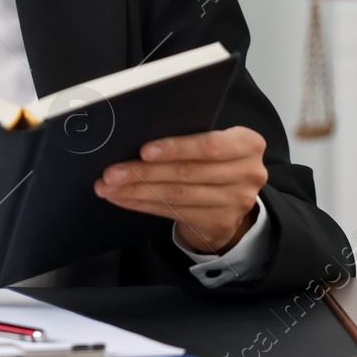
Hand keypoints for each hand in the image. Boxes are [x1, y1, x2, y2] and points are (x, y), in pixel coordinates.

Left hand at [93, 127, 266, 254]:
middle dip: (144, 172)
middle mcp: (248, 173)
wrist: (232, 199)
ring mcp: (237, 202)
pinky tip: (122, 198)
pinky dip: (142, 204)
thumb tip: (136, 133)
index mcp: (247, 144)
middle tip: (112, 172)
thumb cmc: (214, 159)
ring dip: (137, 191)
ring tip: (109, 186)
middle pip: (187, 172)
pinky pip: (173, 212)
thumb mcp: (212, 143)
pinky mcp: (220, 222)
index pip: (209, 146)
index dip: (176, 148)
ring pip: (177, 195)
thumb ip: (188, 136)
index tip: (143, 150)